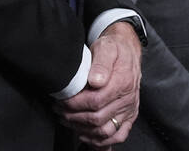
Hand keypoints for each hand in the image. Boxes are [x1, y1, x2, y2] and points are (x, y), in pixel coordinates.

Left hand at [56, 21, 141, 146]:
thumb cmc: (114, 49)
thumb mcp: (106, 48)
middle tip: (59, 110)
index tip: (62, 101)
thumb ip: (101, 63)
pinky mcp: (129, 116)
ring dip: (84, 130)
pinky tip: (86, 136)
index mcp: (122, 82)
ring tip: (68, 121)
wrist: (128, 50)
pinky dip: (101, 142)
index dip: (75, 104)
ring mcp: (129, 110)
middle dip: (74, 117)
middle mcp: (127, 99)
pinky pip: (118, 136)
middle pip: (98, 118)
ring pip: (106, 131)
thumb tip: (95, 80)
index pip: (95, 101)